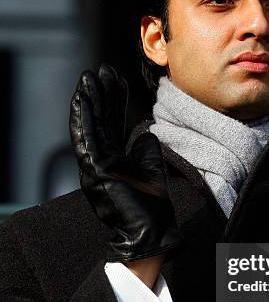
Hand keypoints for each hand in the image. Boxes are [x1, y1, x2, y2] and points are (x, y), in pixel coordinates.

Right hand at [69, 64, 181, 261]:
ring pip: (88, 127)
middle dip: (99, 95)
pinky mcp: (94, 172)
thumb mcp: (151, 167)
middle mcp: (100, 160)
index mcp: (114, 159)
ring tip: (88, 78)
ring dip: (87, 102)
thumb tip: (144, 131)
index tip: (115, 79)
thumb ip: (145, 148)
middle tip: (99, 71)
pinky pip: (86, 140)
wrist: (152, 231)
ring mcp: (95, 166)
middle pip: (99, 121)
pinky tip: (83, 100)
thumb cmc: (152, 205)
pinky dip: (83, 119)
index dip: (112, 101)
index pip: (111, 124)